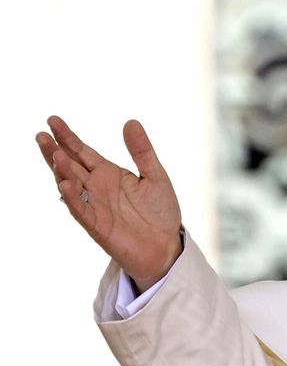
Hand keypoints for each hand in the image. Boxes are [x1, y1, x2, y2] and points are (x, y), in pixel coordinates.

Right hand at [36, 116, 182, 291]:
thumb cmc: (160, 212)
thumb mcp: (155, 176)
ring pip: (70, 185)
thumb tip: (131, 122)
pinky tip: (65, 184)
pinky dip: (72, 198)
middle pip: (70, 165)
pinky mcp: (97, 225)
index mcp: (109, 174)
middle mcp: (97, 187)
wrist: (166, 245)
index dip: (68, 137)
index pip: (82, 152)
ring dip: (61, 171)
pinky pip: (80, 210)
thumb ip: (142, 151)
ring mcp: (94, 206)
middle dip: (54, 151)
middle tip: (41, 134)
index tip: (53, 120)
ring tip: (55, 154)